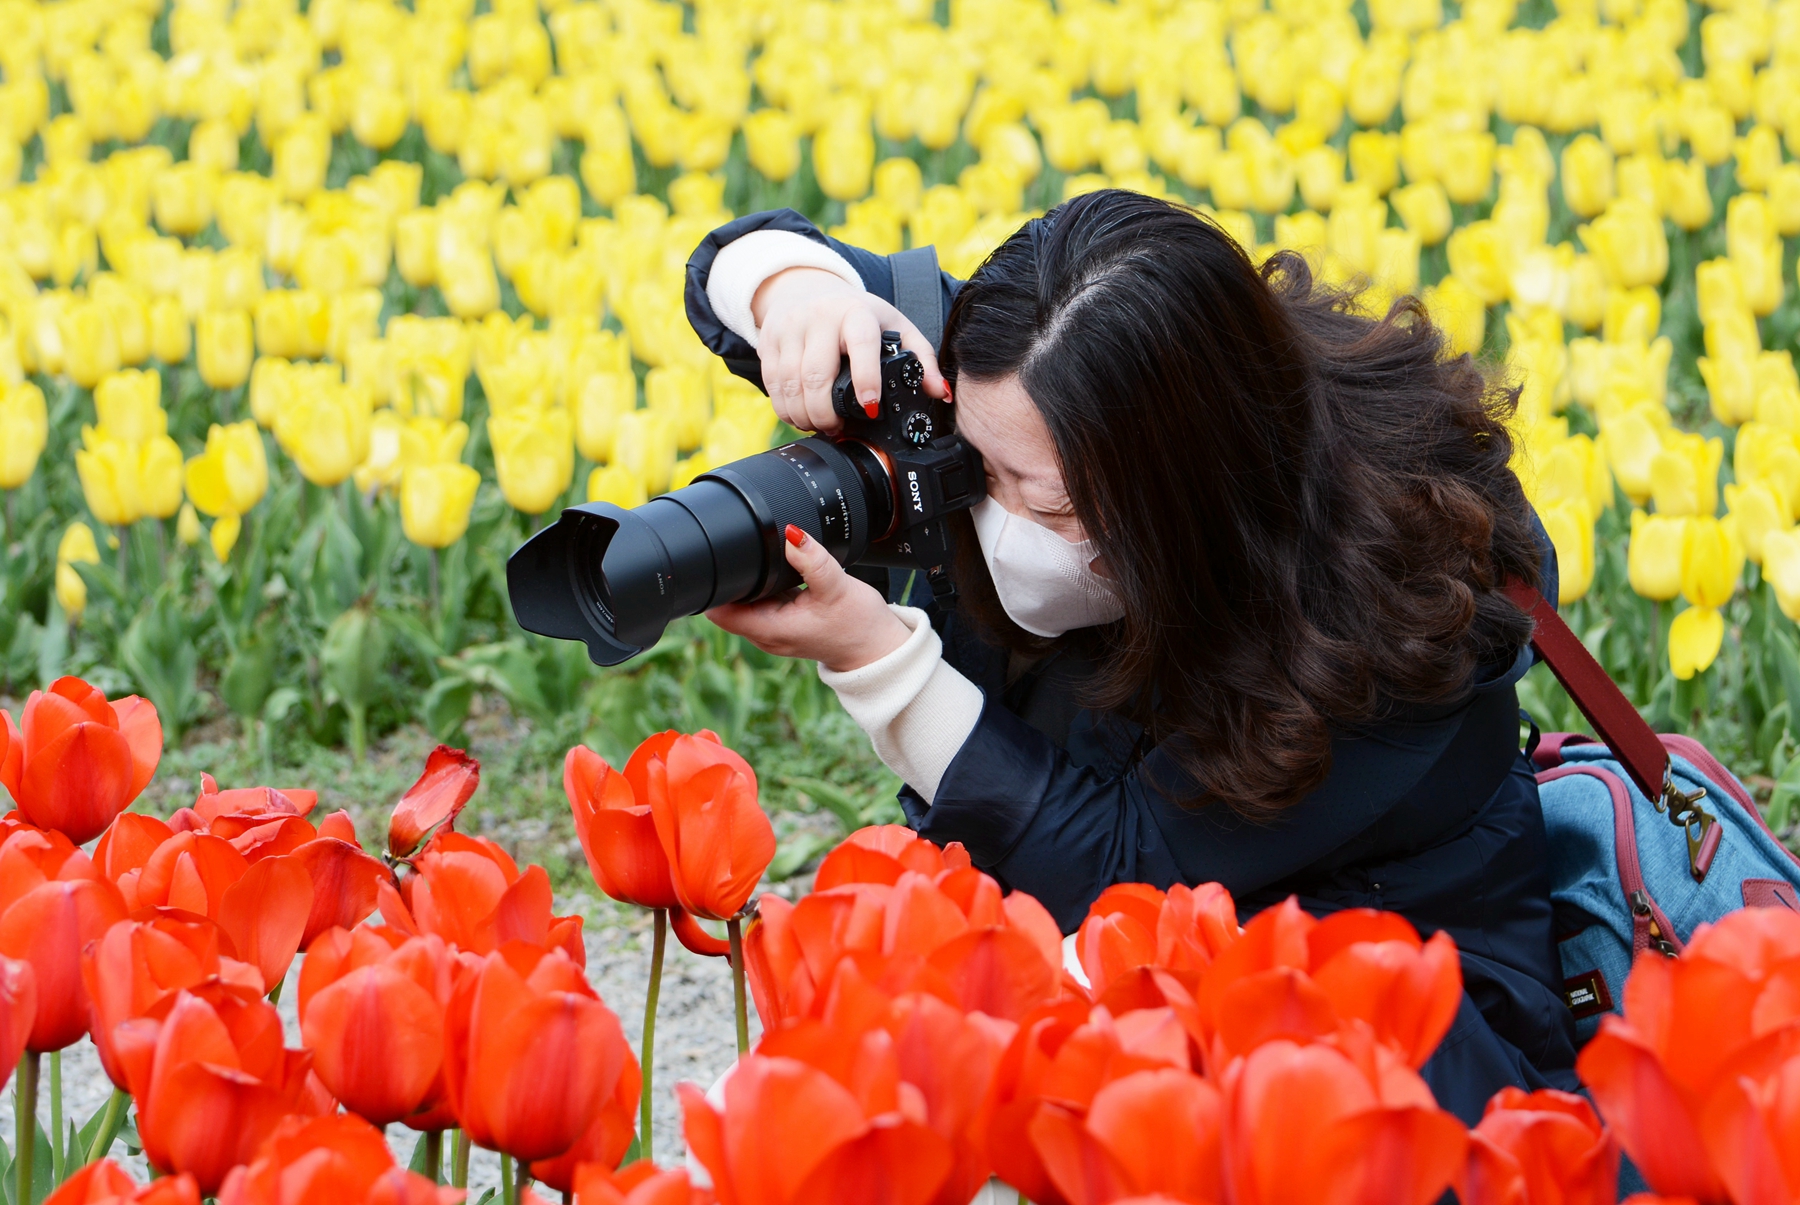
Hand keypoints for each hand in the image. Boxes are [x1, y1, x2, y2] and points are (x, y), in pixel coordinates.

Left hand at [706, 526, 911, 672]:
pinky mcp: (782, 624)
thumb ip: (812, 559)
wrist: (876, 649)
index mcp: (770, 630)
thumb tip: (791, 533)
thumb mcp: (836, 587)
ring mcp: (772, 632)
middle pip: (726, 605)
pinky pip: (760, 603)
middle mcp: (765, 635)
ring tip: (765, 565)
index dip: (715, 586)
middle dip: (731, 579)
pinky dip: (764, 588)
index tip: (722, 562)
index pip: (719, 611)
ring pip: (744, 602)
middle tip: (745, 554)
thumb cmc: (859, 625)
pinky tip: (778, 577)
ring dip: (749, 584)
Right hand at [752, 266, 947, 433]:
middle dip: (826, 412)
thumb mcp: (894, 326)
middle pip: (816, 374)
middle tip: (837, 427)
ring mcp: (790, 328)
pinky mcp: (768, 340)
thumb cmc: (857, 314)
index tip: (870, 408)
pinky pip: (772, 384)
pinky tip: (799, 416)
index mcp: (856, 312)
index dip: (865, 378)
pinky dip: (785, 408)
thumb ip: (920, 359)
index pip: (860, 344)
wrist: (807, 287)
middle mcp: (820, 316)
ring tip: (819, 424)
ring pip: (790, 383)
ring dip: (804, 415)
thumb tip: (939, 393)